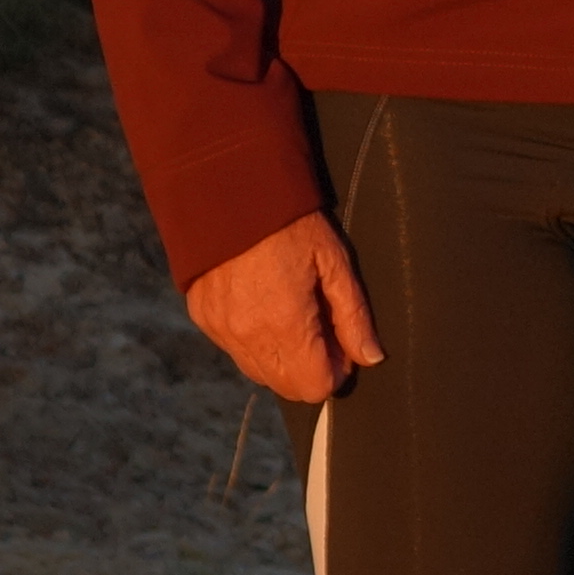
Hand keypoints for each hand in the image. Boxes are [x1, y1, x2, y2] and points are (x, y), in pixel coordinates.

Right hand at [183, 210, 377, 402]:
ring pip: (259, 373)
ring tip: (292, 314)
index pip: (314, 386)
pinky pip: (235, 350)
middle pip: (286, 388)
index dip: (336, 370)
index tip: (341, 341)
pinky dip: (254, 341)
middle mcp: (248, 335)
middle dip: (310, 369)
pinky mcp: (202, 318)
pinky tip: (262, 304)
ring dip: (281, 359)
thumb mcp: (334, 261)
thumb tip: (372, 358)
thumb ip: (353, 315)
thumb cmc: (292, 222)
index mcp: (285, 323)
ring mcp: (220, 329)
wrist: (226, 186)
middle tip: (320, 327)